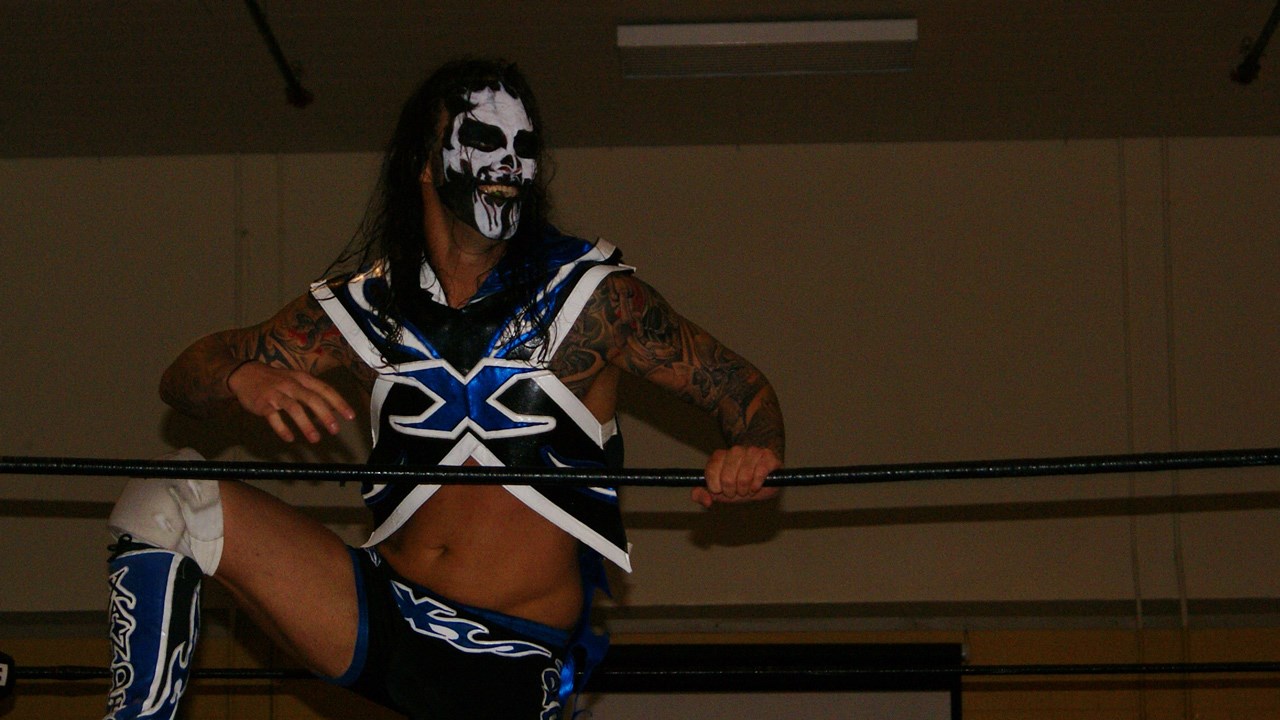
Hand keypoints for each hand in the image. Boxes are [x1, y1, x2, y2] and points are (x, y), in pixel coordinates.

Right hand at [227, 362, 354, 442]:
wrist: (245, 374)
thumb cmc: (276, 380)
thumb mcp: (296, 380)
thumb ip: (313, 393)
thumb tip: (332, 411)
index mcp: (302, 378)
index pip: (325, 390)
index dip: (339, 403)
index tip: (350, 416)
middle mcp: (291, 384)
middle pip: (312, 399)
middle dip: (325, 415)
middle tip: (335, 430)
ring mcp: (276, 394)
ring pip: (294, 409)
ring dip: (306, 425)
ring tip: (315, 439)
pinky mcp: (263, 404)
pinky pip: (274, 417)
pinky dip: (282, 429)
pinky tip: (290, 438)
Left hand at [692, 446, 780, 507]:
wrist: (761, 479)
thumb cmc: (737, 484)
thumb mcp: (718, 491)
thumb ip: (702, 494)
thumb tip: (706, 501)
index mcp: (720, 455)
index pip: (711, 470)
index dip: (714, 486)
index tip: (719, 490)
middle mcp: (736, 450)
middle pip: (727, 476)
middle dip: (731, 491)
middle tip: (735, 492)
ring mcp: (753, 451)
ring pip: (744, 476)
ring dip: (745, 489)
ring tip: (746, 489)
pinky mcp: (768, 456)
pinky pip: (760, 472)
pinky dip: (757, 485)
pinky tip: (755, 487)